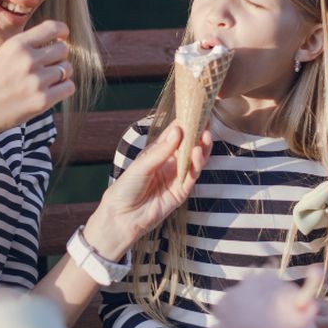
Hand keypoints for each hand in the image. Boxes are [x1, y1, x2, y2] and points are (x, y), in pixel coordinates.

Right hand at [0, 20, 73, 140]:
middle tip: (48, 67)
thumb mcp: (1, 55)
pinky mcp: (42, 101)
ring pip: (67, 69)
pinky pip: (68, 87)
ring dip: (61, 75)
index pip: (52, 28)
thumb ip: (25, 48)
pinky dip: (64, 89)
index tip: (62, 38)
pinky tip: (52, 92)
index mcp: (16, 44)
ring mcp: (36, 81)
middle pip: (63, 49)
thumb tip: (56, 42)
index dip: (62, 32)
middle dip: (59, 57)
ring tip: (47, 82)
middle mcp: (28, 59)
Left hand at [83, 123, 211, 259]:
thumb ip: (160, 151)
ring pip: (193, 160)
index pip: (174, 135)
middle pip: (187, 146)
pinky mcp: (180, 192)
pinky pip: (191, 177)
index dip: (184, 123)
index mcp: (157, 153)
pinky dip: (196, 165)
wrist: (121, 217)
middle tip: (206, 121)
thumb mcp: (141, 166)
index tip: (194, 110)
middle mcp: (169, 164)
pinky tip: (198, 153)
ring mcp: (176, 178)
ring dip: (200, 148)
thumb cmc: (125, 188)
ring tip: (205, 136)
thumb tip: (177, 131)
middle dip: (197, 134)